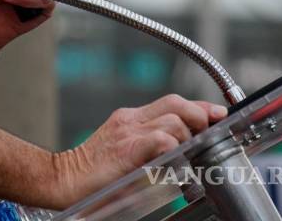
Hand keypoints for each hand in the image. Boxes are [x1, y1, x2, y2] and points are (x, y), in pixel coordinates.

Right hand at [52, 94, 228, 205]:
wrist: (64, 179)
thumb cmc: (94, 173)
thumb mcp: (124, 151)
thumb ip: (149, 146)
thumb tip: (180, 153)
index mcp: (130, 119)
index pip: (172, 102)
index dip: (198, 106)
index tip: (216, 114)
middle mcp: (130, 120)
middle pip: (175, 103)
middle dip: (200, 114)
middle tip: (210, 131)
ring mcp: (127, 132)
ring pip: (172, 121)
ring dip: (187, 136)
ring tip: (188, 153)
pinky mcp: (127, 149)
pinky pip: (160, 139)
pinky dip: (172, 146)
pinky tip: (173, 157)